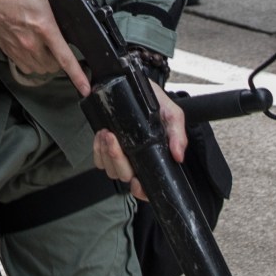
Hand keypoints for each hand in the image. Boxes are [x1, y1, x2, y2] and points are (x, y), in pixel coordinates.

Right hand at [0, 0, 88, 95]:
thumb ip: (55, 13)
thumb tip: (66, 24)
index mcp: (44, 26)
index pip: (65, 58)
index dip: (77, 76)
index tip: (85, 89)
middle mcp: (31, 42)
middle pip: (53, 67)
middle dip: (59, 60)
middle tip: (57, 46)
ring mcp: (18, 48)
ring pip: (40, 69)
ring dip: (45, 63)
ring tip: (44, 48)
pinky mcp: (7, 51)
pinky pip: (25, 66)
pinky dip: (31, 62)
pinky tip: (30, 50)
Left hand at [90, 79, 189, 199]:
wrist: (136, 84)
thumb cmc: (155, 102)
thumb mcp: (172, 115)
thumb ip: (177, 134)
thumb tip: (178, 155)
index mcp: (152, 157)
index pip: (147, 187)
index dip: (141, 191)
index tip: (137, 181)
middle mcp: (136, 161)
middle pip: (124, 176)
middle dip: (117, 160)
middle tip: (114, 139)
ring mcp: (120, 155)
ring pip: (110, 169)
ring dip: (106, 153)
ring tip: (108, 133)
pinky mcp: (106, 146)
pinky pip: (98, 159)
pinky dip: (97, 149)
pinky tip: (101, 135)